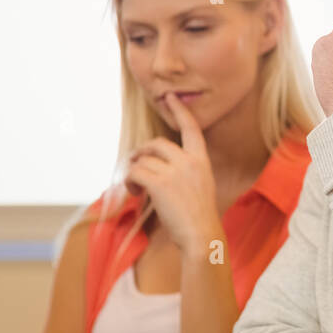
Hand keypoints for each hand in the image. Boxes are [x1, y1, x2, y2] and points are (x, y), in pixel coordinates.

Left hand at [124, 92, 220, 253]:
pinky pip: (135, 172)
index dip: (180, 111)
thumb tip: (158, 165)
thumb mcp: (201, 185)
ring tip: (137, 189)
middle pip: (157, 143)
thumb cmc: (199, 216)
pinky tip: (136, 193)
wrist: (201, 234)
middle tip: (136, 165)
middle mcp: (189, 161)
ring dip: (134, 172)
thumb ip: (186, 170)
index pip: (191, 128)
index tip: (171, 98)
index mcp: (202, 160)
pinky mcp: (159, 183)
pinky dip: (130, 182)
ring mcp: (175, 171)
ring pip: (143, 160)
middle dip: (142, 152)